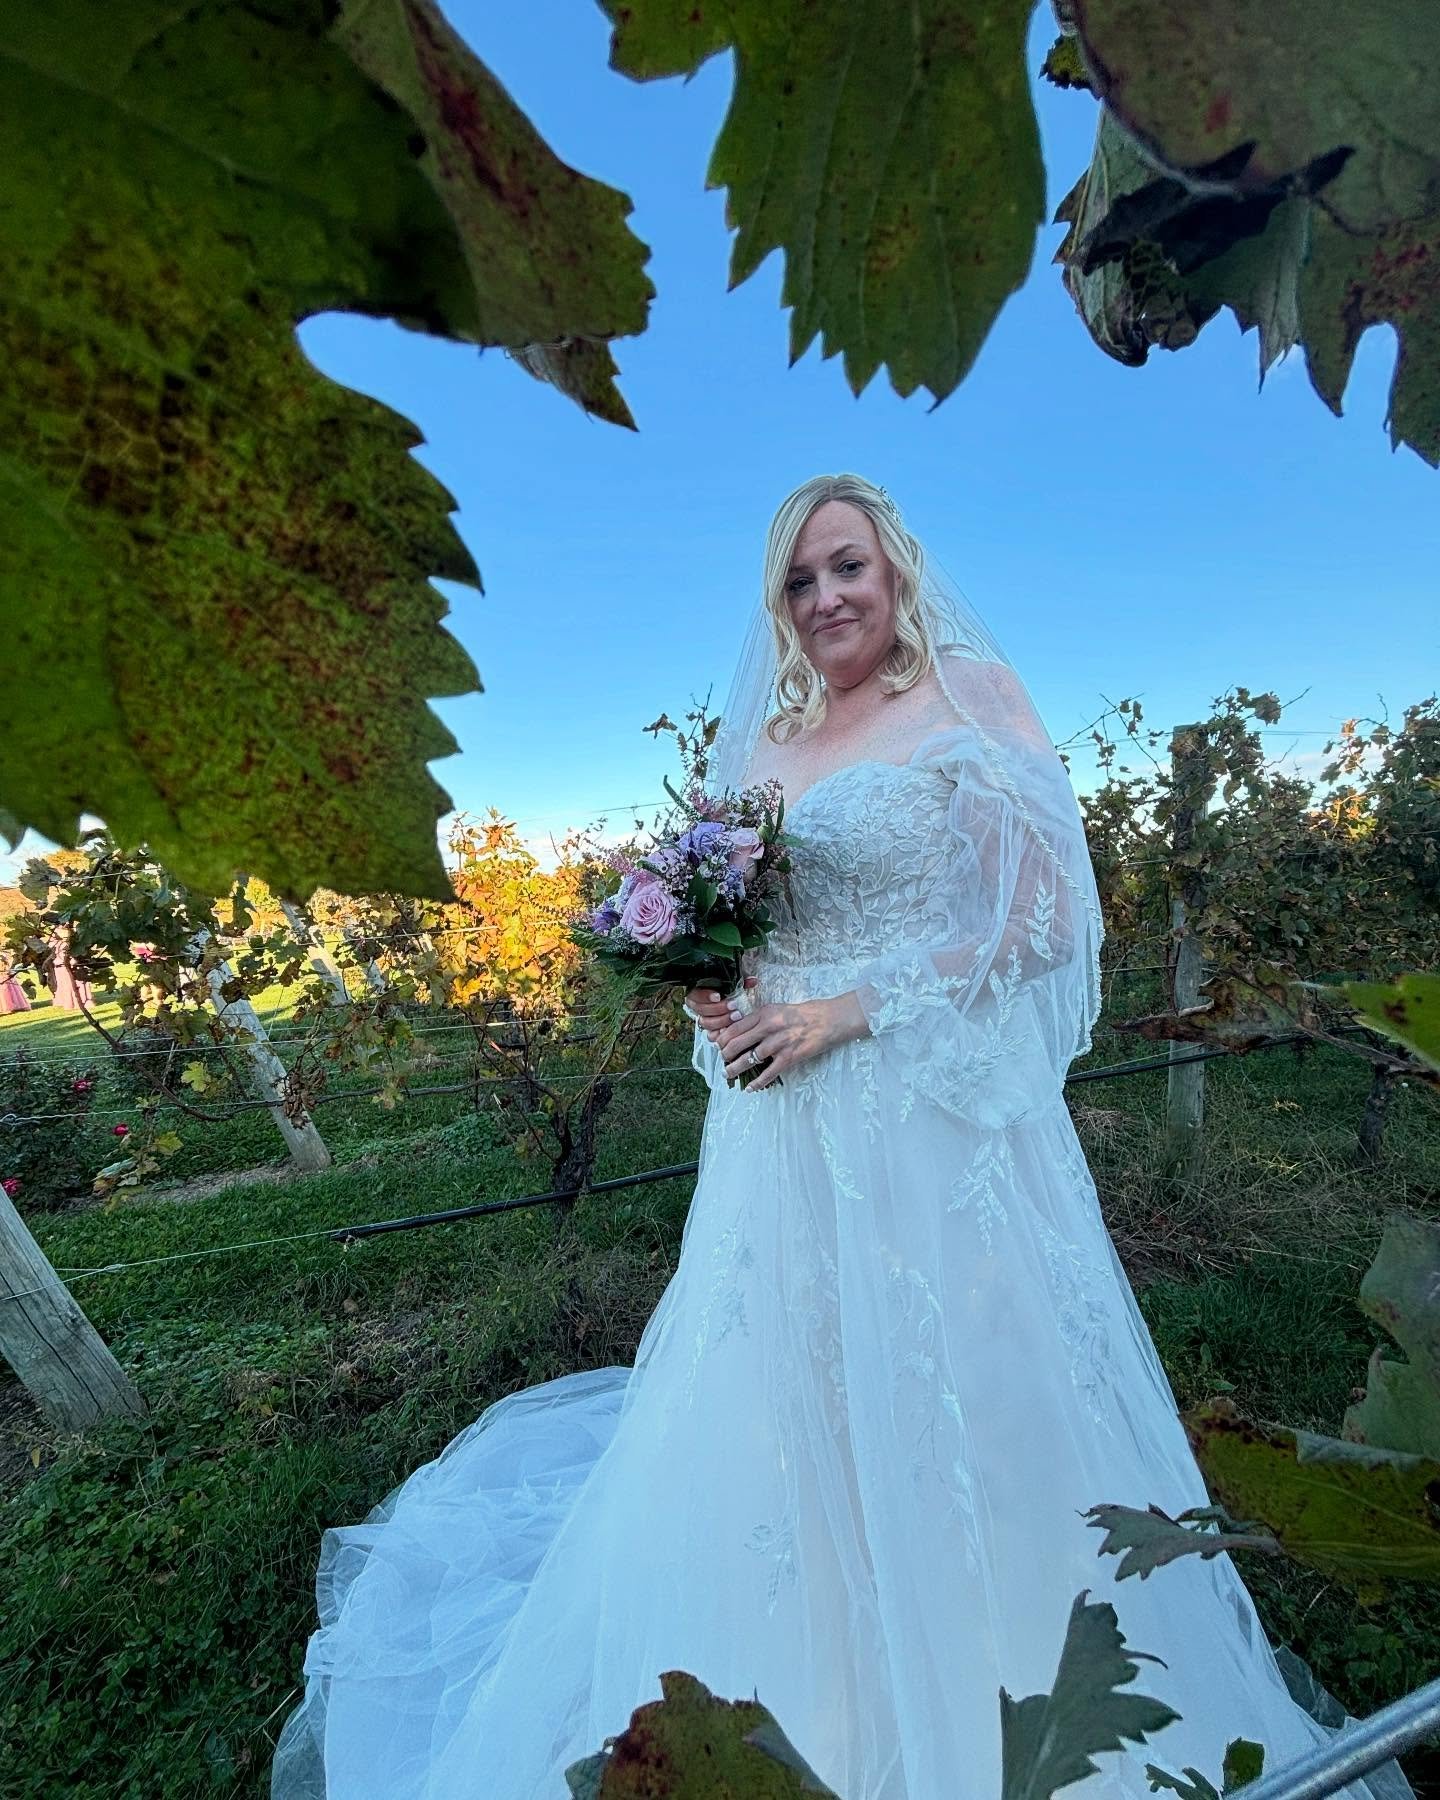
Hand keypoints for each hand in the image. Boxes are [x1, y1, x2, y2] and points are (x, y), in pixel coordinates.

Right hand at [684, 977, 754, 1043]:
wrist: (733, 1003)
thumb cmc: (730, 991)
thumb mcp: (735, 982)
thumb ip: (741, 981)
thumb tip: (752, 981)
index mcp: (698, 992)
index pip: (695, 995)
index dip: (705, 996)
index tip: (718, 997)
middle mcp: (698, 1006)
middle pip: (701, 1010)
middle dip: (718, 1009)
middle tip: (733, 1006)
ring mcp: (704, 1019)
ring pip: (706, 1023)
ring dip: (721, 1020)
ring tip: (736, 1016)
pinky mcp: (711, 1030)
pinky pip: (711, 1035)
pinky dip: (719, 1033)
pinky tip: (730, 1029)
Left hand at [717, 992, 868, 1090]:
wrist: (826, 1020)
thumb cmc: (800, 1015)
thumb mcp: (776, 1009)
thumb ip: (756, 1018)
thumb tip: (735, 1027)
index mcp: (764, 1013)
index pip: (734, 1028)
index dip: (722, 1039)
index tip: (719, 1045)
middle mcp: (769, 1027)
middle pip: (737, 1044)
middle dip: (725, 1055)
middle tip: (722, 1061)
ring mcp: (779, 1043)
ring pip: (749, 1059)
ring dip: (735, 1069)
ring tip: (729, 1074)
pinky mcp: (790, 1057)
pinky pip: (769, 1073)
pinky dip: (757, 1083)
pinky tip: (750, 1088)